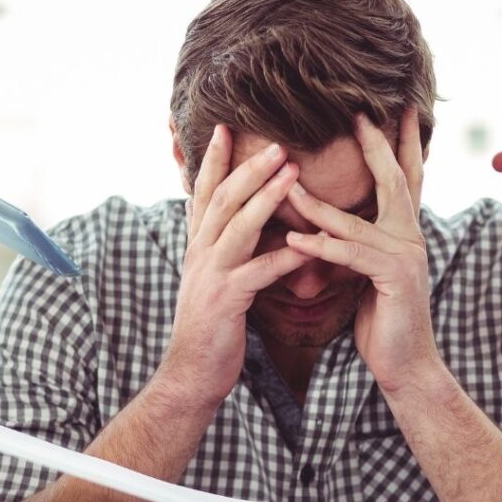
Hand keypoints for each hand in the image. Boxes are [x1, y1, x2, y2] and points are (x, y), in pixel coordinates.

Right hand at [161, 125, 310, 403]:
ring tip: (293, 172)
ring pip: (238, 226)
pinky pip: (259, 272)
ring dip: (265, 197)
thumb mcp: (214, 282)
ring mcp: (211, 276)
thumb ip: (226, 253)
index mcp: (197, 247)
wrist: (190, 373)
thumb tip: (243, 230)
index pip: (204, 194)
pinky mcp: (226, 301)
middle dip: (248, 167)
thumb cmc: (210, 329)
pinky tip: (311, 245)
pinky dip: (286, 256)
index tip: (226, 128)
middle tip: (277, 141)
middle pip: (223, 200)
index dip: (214, 161)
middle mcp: (200, 254)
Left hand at [283, 109, 440, 392]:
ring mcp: (406, 256)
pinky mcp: (394, 279)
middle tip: (358, 112)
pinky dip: (320, 246)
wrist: (405, 365)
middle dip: (376, 145)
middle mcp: (411, 238)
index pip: (402, 179)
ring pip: (356, 220)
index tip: (387, 111)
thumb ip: (356, 246)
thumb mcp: (367, 275)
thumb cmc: (382, 321)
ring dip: (317, 203)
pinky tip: (294, 239)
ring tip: (286, 183)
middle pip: (394, 180)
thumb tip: (330, 225)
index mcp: (405, 233)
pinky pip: (350, 255)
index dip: (397, 144)